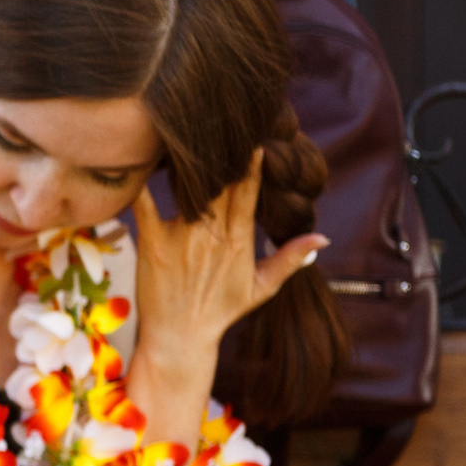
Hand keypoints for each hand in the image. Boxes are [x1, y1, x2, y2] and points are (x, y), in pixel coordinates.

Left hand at [131, 152, 326, 357]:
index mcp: (238, 241)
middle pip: (219, 185)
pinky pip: (145, 208)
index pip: (248, 193)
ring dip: (188, 165)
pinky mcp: (152, 244)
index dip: (250, 164)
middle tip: (218, 128)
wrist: (180, 337)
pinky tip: (143, 162)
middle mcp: (211, 235)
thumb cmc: (219, 311)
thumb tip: (323, 237)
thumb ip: (290, 259)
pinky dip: (142, 186)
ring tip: (186, 136)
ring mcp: (181, 238)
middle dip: (220, 156)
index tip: (252, 139)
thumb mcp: (262, 288)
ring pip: (187, 190)